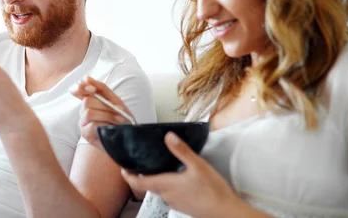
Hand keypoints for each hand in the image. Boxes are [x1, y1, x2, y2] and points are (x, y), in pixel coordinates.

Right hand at [70, 76, 134, 149]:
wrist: (128, 136)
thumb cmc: (121, 117)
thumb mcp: (114, 100)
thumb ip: (101, 88)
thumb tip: (87, 77)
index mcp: (89, 100)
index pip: (76, 90)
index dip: (80, 87)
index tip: (92, 89)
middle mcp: (83, 111)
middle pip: (87, 101)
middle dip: (105, 105)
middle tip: (119, 112)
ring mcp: (83, 123)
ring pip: (89, 113)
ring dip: (107, 115)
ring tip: (119, 120)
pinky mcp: (85, 134)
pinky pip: (91, 125)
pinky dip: (104, 125)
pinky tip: (111, 128)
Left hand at [121, 132, 241, 216]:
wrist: (225, 212)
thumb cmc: (213, 191)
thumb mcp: (198, 165)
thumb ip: (182, 151)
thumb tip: (168, 136)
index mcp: (166, 185)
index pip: (138, 182)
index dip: (128, 176)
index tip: (122, 169)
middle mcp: (166, 196)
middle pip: (148, 185)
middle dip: (142, 176)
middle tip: (140, 164)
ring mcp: (174, 202)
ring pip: (159, 190)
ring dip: (156, 180)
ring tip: (160, 168)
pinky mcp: (182, 206)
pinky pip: (170, 194)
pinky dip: (168, 186)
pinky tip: (178, 179)